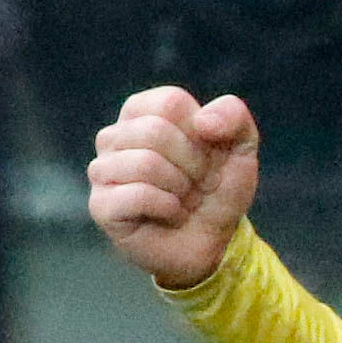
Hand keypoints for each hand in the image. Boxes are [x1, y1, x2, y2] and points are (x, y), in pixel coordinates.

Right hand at [88, 86, 260, 288]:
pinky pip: (137, 195)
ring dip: (181, 188)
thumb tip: (203, 121)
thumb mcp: (240, 148)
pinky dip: (168, 208)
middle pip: (154, 131)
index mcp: (143, 114)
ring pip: (145, 163)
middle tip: (197, 184)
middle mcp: (115, 138)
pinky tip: (170, 214)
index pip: (169, 101)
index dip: (201, 133)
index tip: (207, 155)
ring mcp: (102, 170)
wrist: (215, 241)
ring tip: (182, 200)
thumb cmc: (218, 190)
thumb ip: (233, 116)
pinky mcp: (101, 205)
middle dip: (193, 165)